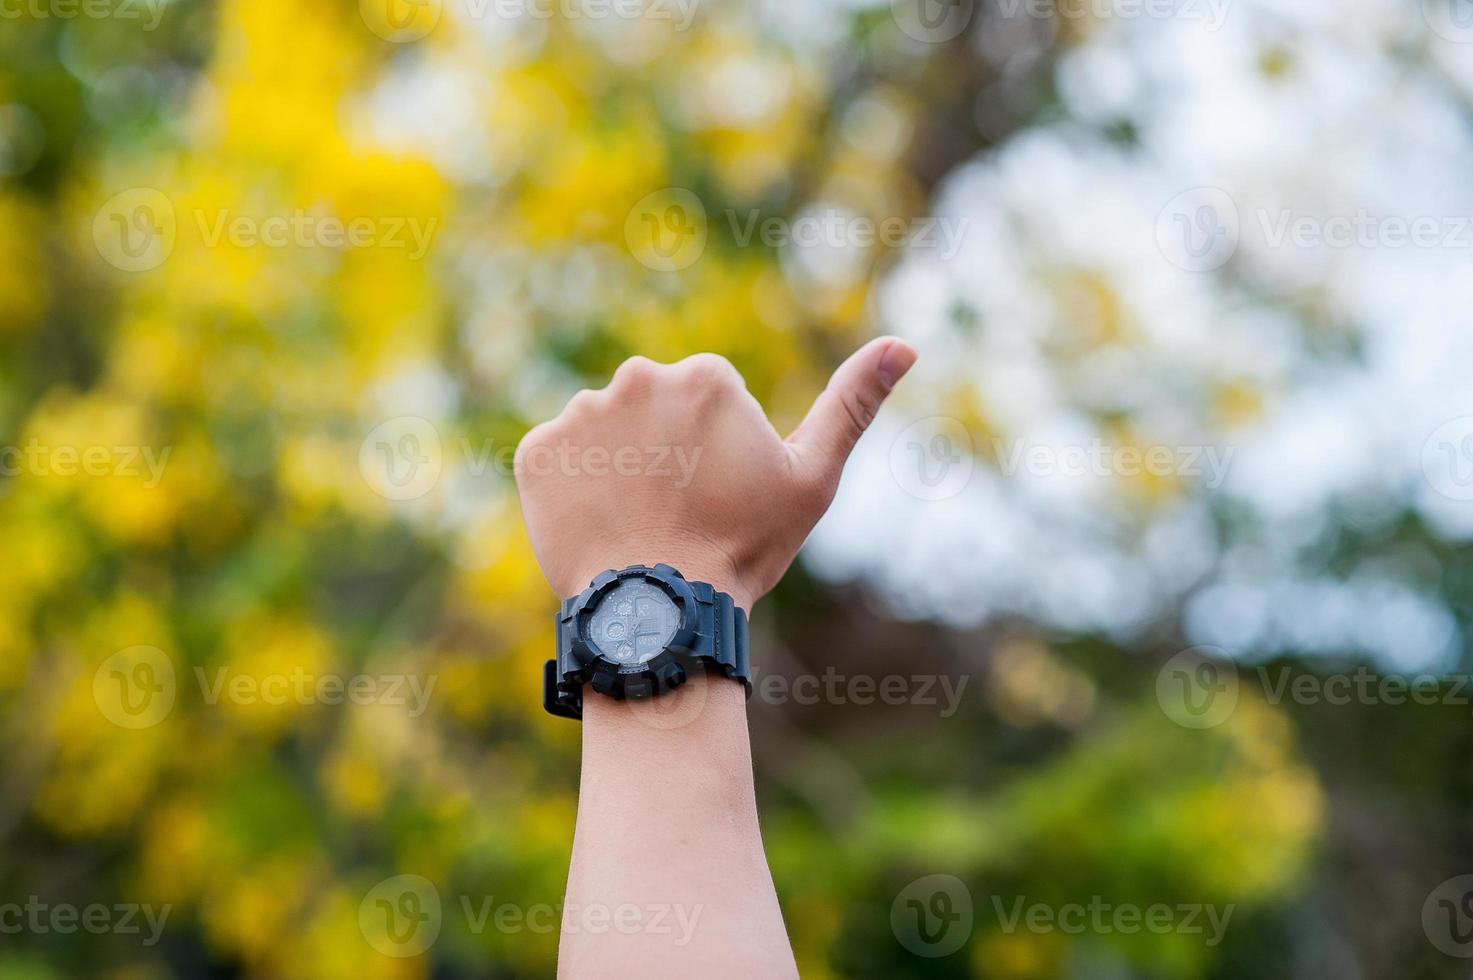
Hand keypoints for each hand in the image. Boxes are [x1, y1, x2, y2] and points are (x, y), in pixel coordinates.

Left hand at [514, 337, 917, 609]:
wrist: (662, 612)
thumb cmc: (744, 547)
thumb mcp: (812, 478)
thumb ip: (853, 403)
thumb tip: (905, 344)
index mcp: (706, 376)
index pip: (706, 401)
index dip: (716, 452)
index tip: (718, 494)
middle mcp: (638, 376)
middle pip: (653, 408)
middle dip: (663, 450)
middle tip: (677, 511)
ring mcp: (581, 413)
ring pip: (605, 433)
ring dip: (618, 468)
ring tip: (637, 522)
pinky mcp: (535, 451)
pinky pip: (557, 460)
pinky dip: (573, 487)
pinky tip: (599, 523)